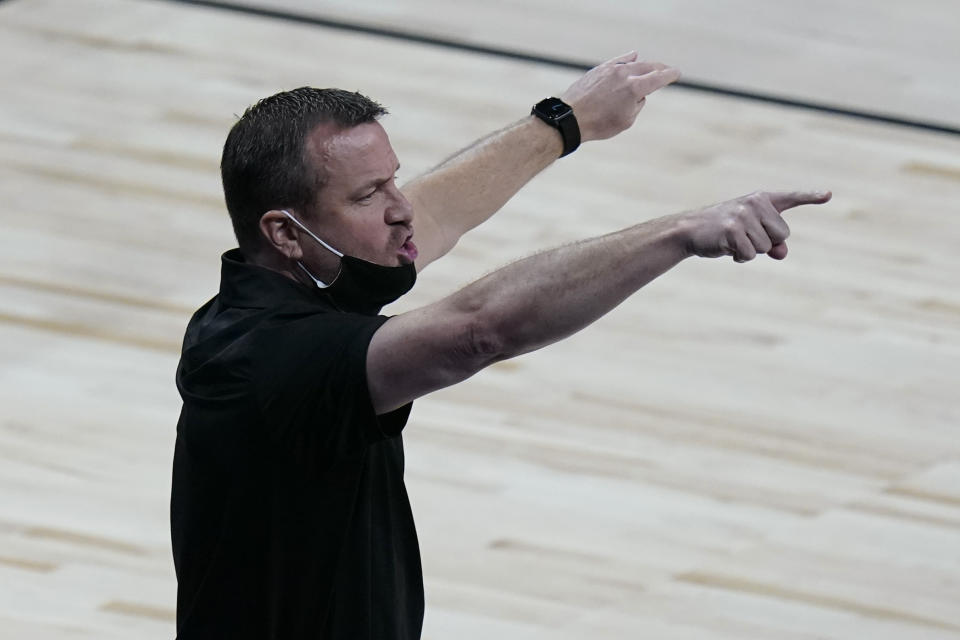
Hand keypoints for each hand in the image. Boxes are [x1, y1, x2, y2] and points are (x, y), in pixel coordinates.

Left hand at [560, 51, 680, 142]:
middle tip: (667, 70)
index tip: (677, 73)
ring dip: (646, 65)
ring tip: (653, 66)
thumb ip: (638, 104)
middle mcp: (625, 74)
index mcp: (635, 88)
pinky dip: (628, 58)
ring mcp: (611, 70)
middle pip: (649, 67)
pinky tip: (634, 55)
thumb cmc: (599, 124)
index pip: (659, 77)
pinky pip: (618, 60)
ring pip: (634, 63)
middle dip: (660, 68)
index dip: (671, 75)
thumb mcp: (626, 120)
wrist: (571, 117)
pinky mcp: (600, 69)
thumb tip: (640, 94)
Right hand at [680, 190, 831, 261]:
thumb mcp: (749, 233)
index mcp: (760, 199)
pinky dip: (740, 257)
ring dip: (750, 251)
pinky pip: (750, 255)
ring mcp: (743, 216)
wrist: (687, 230)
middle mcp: (754, 203)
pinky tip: (725, 248)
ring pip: (766, 247)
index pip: (790, 198)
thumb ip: (771, 242)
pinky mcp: (733, 230)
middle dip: (766, 243)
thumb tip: (782, 253)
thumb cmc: (721, 231)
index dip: (810, 197)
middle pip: (782, 234)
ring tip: (731, 241)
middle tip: (742, 236)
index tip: (828, 195)